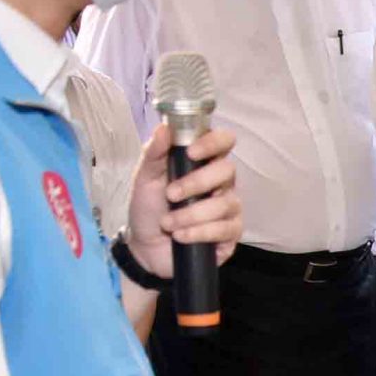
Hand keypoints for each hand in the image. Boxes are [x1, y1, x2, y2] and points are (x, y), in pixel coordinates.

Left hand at [125, 126, 241, 279]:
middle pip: (228, 170)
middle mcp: (222, 183)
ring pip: (224, 203)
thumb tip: (164, 127)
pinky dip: (199, 232)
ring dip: (191, 214)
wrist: (145, 248)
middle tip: (171, 195)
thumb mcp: (145, 178)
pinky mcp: (231, 234)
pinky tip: (181, 237)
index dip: (213, 142)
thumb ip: (154, 152)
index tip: (191, 153)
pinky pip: (225, 229)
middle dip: (196, 184)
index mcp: (204, 162)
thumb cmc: (148, 208)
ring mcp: (229, 208)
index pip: (224, 141)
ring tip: (168, 224)